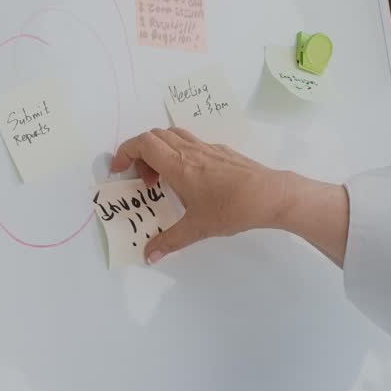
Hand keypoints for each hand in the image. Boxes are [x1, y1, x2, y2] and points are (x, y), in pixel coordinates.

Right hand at [108, 127, 293, 263]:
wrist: (270, 195)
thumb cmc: (231, 208)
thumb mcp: (197, 228)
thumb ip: (169, 241)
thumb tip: (148, 255)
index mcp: (178, 165)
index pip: (143, 143)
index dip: (125, 151)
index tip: (120, 170)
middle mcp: (190, 150)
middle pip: (155, 136)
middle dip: (141, 154)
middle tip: (145, 181)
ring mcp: (207, 148)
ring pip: (174, 135)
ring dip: (161, 151)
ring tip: (165, 179)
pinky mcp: (222, 151)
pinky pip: (192, 143)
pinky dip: (181, 153)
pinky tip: (191, 180)